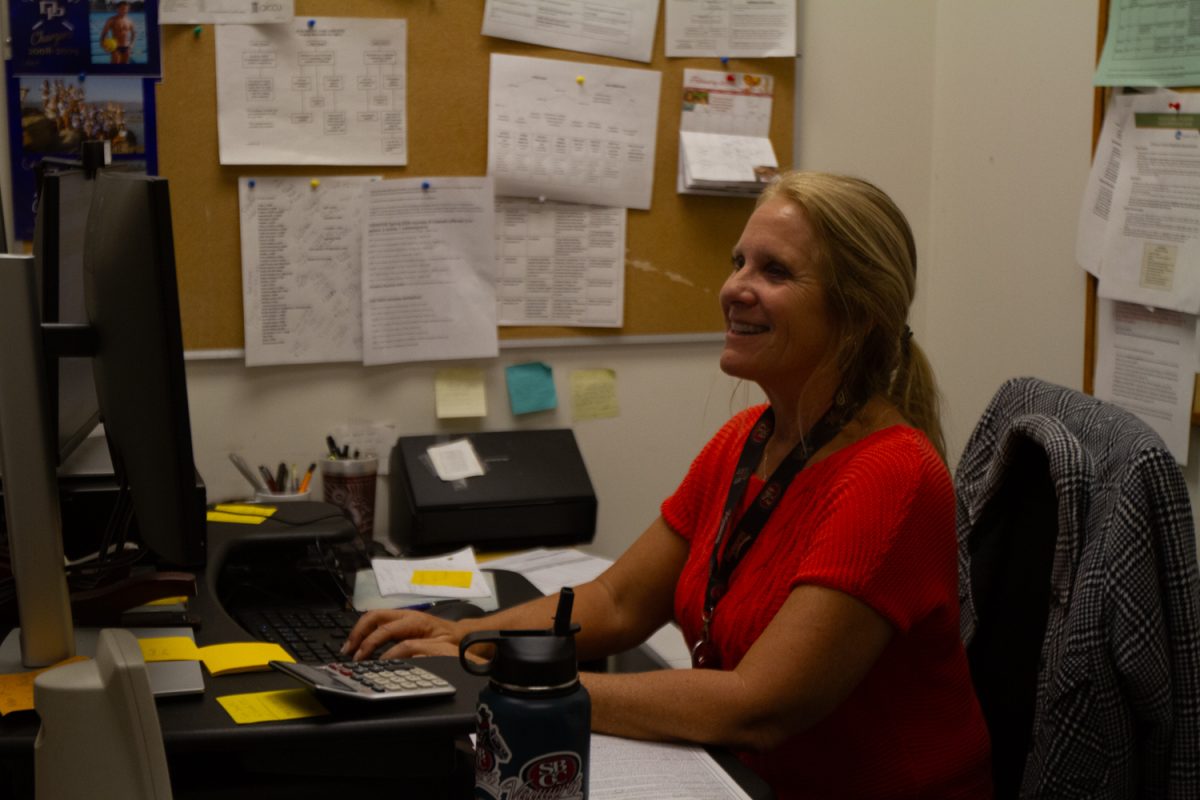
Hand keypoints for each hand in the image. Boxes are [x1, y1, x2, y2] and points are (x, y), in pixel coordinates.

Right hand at [341, 608, 464, 660]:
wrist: (459, 634)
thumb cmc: (450, 640)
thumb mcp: (438, 647)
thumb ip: (417, 650)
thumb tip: (394, 655)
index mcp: (414, 621)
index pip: (385, 630)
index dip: (370, 644)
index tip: (361, 657)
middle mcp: (405, 615)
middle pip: (374, 617)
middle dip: (358, 633)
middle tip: (348, 650)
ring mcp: (401, 616)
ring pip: (373, 617)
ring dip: (359, 631)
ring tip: (349, 648)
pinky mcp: (399, 622)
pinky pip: (378, 623)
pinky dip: (365, 632)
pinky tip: (360, 644)